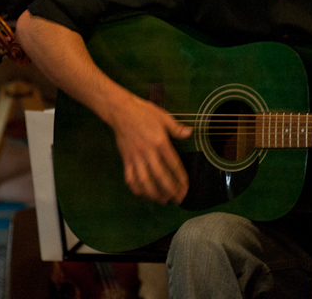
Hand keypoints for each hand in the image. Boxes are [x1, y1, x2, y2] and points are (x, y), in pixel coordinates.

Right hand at [107, 90, 192, 204]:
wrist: (121, 111)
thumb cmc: (144, 112)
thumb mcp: (164, 117)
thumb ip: (177, 128)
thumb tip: (190, 133)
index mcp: (160, 142)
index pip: (173, 165)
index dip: (180, 178)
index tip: (186, 187)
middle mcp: (148, 152)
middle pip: (160, 176)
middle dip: (170, 190)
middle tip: (178, 199)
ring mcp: (135, 158)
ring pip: (144, 181)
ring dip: (154, 193)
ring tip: (164, 201)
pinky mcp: (125, 160)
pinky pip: (130, 178)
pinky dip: (137, 189)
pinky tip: (144, 194)